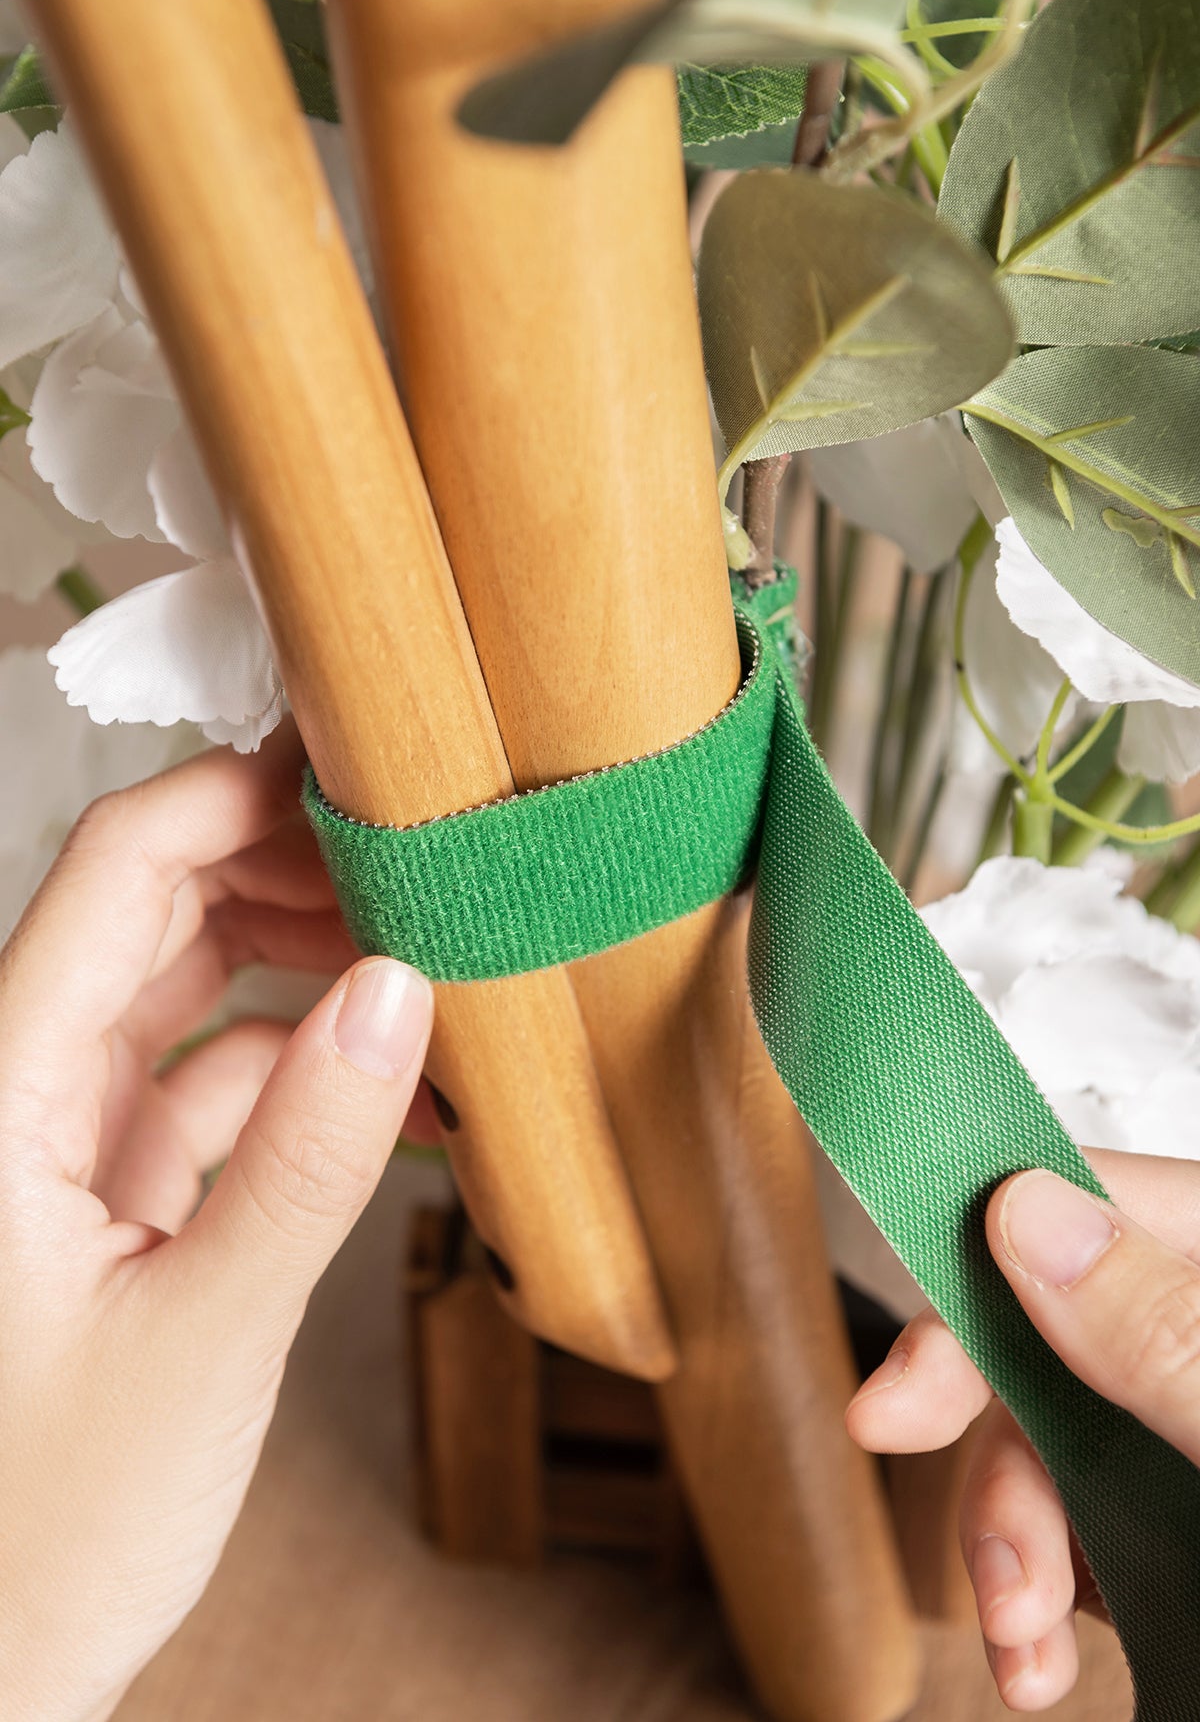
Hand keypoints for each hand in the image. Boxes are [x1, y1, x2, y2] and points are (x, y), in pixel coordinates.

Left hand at [0, 727, 433, 1721]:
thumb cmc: (44, 1533)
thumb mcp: (203, 1337)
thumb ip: (305, 1157)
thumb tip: (400, 992)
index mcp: (0, 1092)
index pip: (116, 869)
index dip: (233, 793)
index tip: (355, 761)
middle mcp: (22, 1091)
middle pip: (153, 906)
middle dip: (289, 870)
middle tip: (422, 865)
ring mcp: (65, 1140)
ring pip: (187, 988)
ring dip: (304, 966)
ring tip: (427, 966)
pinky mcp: (110, 1194)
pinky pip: (212, 1086)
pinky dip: (301, 1073)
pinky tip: (397, 1092)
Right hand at [847, 1150, 1199, 1710]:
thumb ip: (1170, 1329)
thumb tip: (1027, 1214)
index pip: (1088, 1202)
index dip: (974, 1288)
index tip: (899, 1394)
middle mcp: (1197, 1338)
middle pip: (1051, 1341)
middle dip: (997, 1465)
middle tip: (976, 1565)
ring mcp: (1184, 1423)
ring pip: (1059, 1442)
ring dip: (1010, 1550)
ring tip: (1023, 1646)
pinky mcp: (1183, 1511)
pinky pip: (1092, 1523)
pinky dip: (1050, 1590)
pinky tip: (1044, 1652)